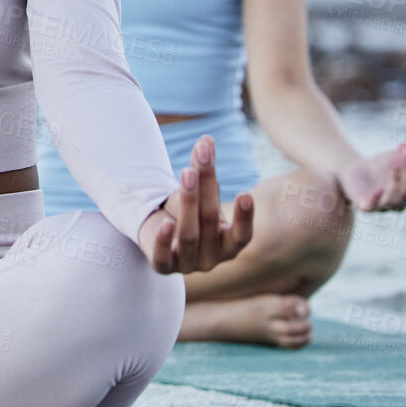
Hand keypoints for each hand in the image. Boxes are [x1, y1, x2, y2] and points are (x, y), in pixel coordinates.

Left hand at [137, 134, 253, 274]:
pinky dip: (164, 241)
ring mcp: (188, 266)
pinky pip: (164, 258)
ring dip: (188, 202)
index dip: (245, 217)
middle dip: (206, 188)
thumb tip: (206, 138)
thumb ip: (203, 172)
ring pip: (189, 235)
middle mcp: (212, 259)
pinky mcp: (163, 268)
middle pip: (210, 222)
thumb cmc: (189, 213)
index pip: (242, 236)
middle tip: (202, 157)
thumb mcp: (198, 193)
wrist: (159, 233)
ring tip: (186, 173)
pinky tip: (165, 223)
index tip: (246, 193)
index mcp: (229, 245)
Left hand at [337, 143, 405, 211]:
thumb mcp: (392, 157)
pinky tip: (378, 189)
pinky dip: (376, 199)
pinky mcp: (365, 206)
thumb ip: (403, 153)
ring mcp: (383, 207)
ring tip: (395, 162)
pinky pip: (372, 207)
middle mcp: (400, 204)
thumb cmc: (378, 167)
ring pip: (395, 198)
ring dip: (396, 179)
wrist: (352, 171)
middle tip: (403, 154)